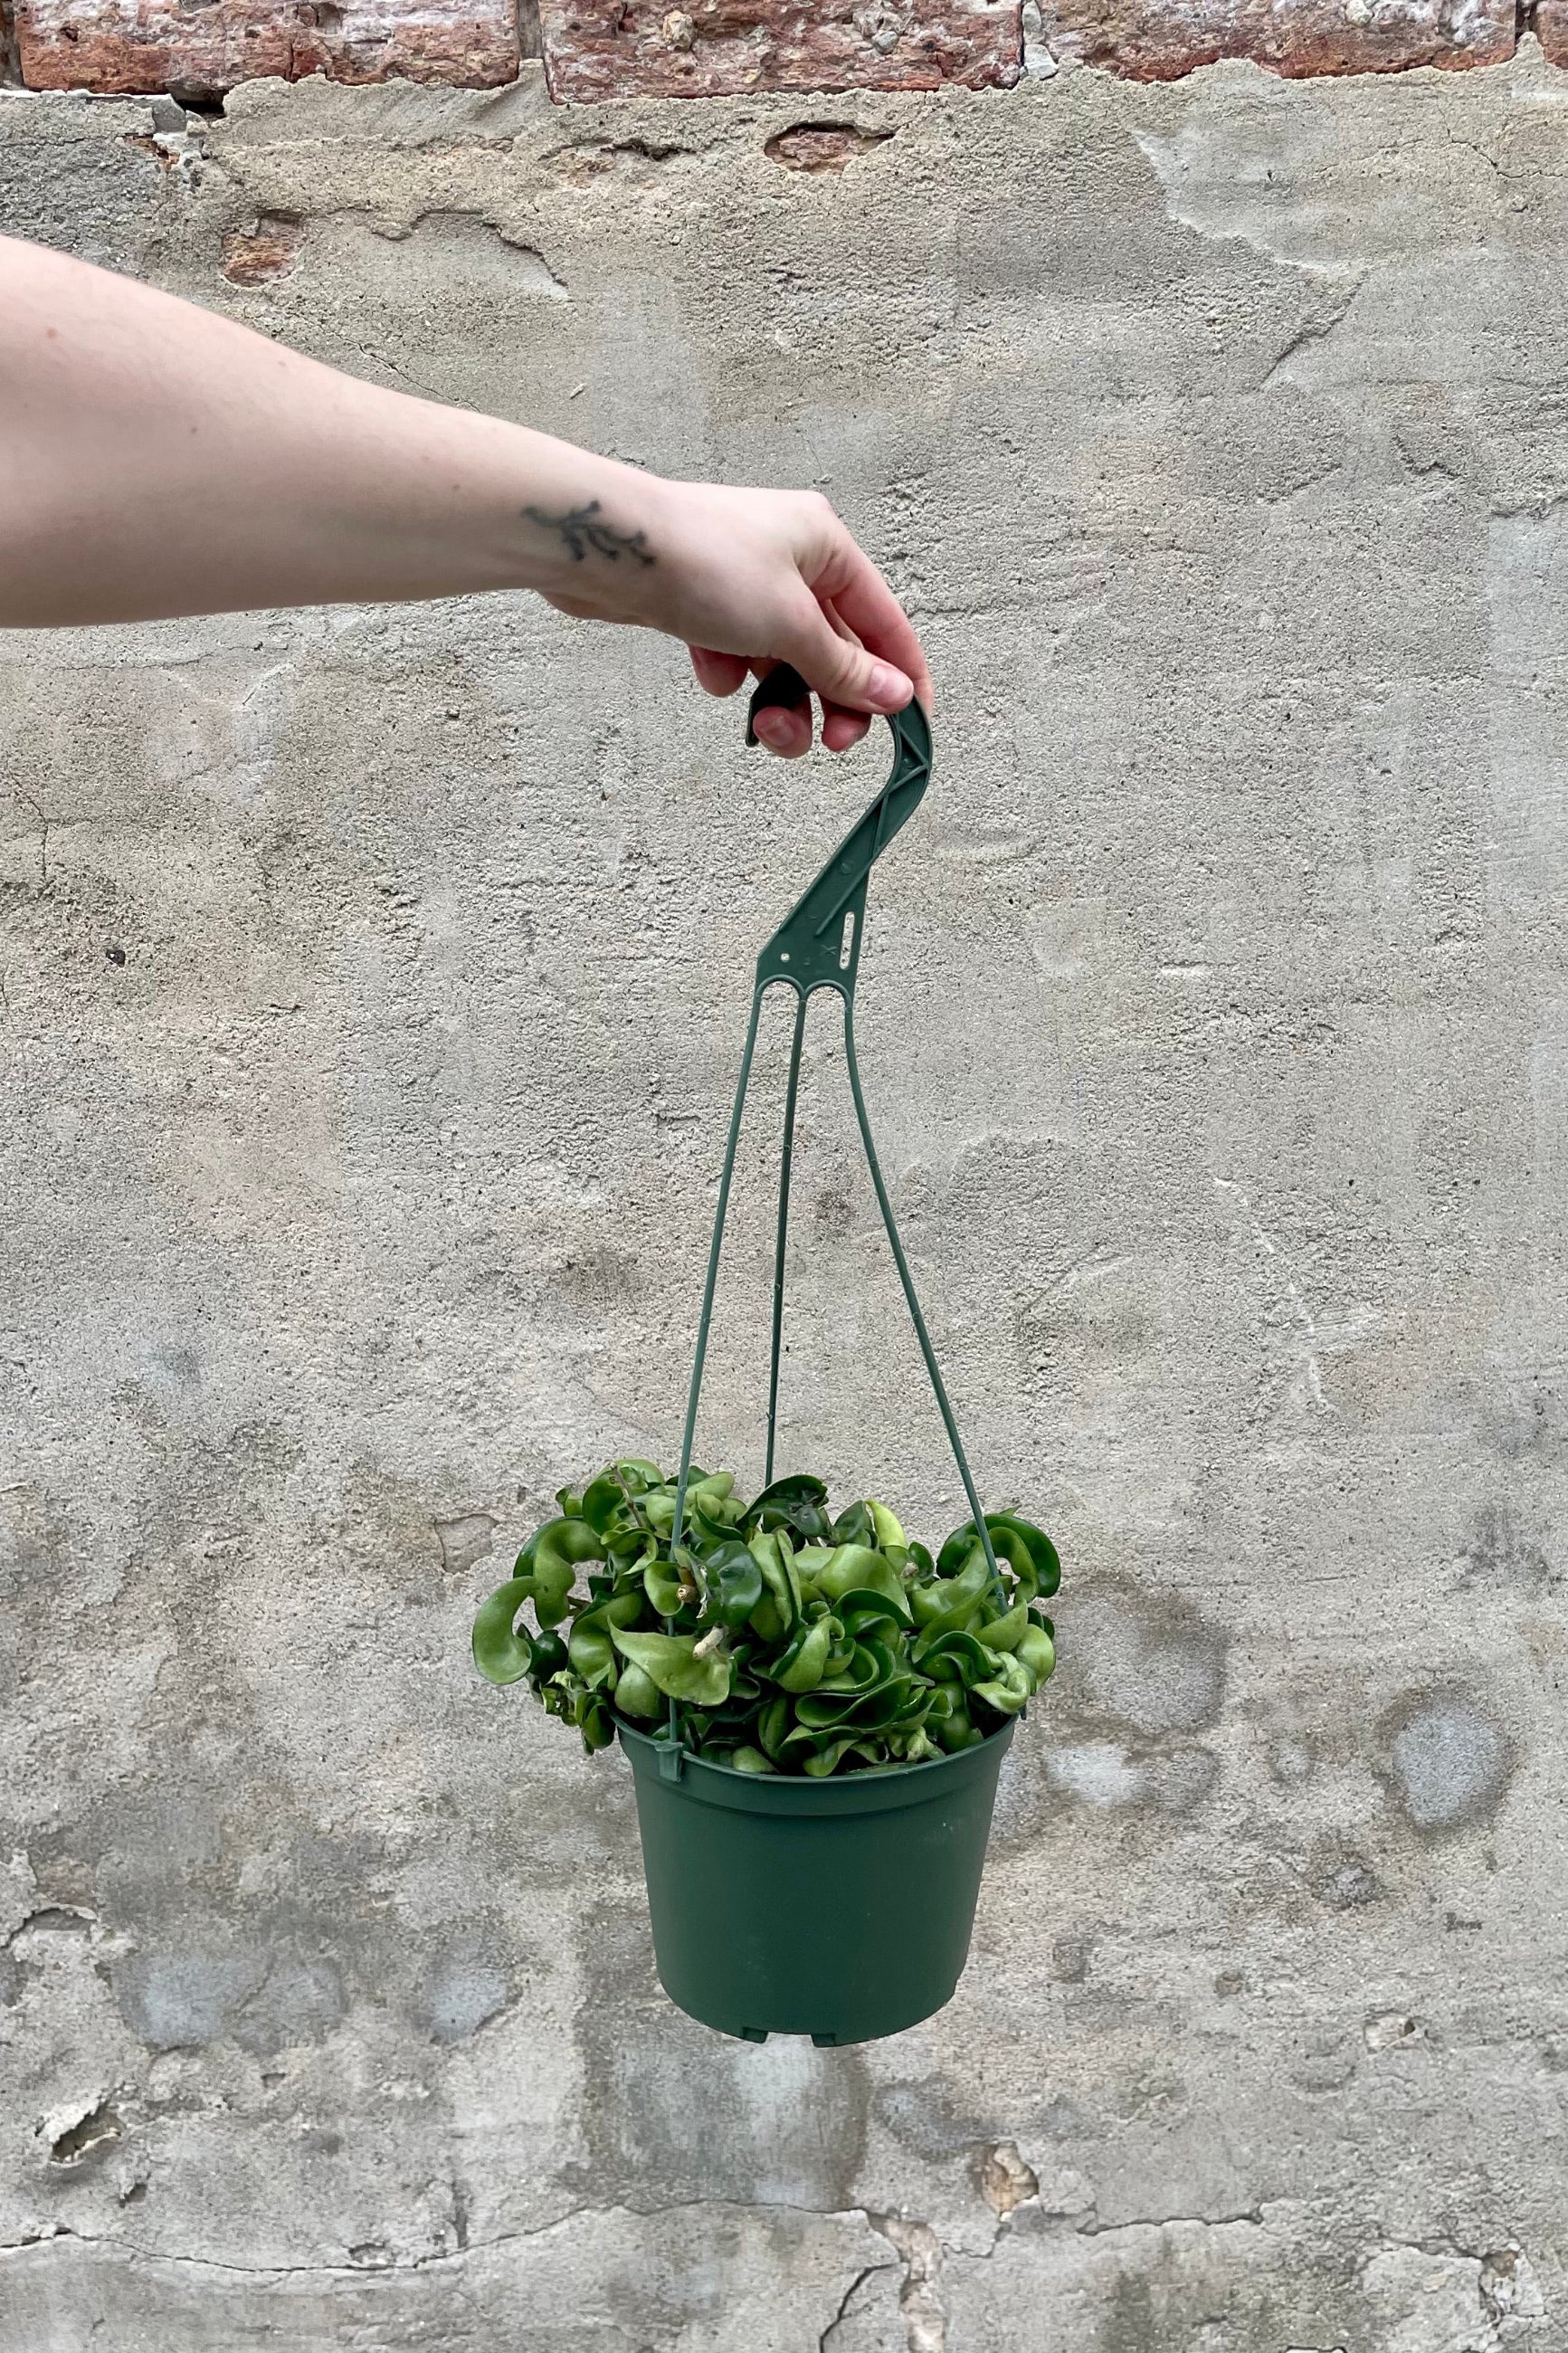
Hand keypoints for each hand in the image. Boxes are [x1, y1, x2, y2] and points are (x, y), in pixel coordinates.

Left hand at [543, 477, 931, 758]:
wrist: (606, 550)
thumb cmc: (703, 565)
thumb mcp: (790, 625)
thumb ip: (844, 668)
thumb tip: (894, 697)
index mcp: (827, 547)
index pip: (885, 621)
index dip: (902, 677)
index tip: (912, 728)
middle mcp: (792, 559)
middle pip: (834, 650)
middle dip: (830, 702)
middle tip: (828, 743)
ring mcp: (746, 583)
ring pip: (784, 662)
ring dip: (779, 701)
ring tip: (761, 723)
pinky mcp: (704, 605)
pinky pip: (737, 656)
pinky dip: (728, 674)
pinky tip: (708, 670)